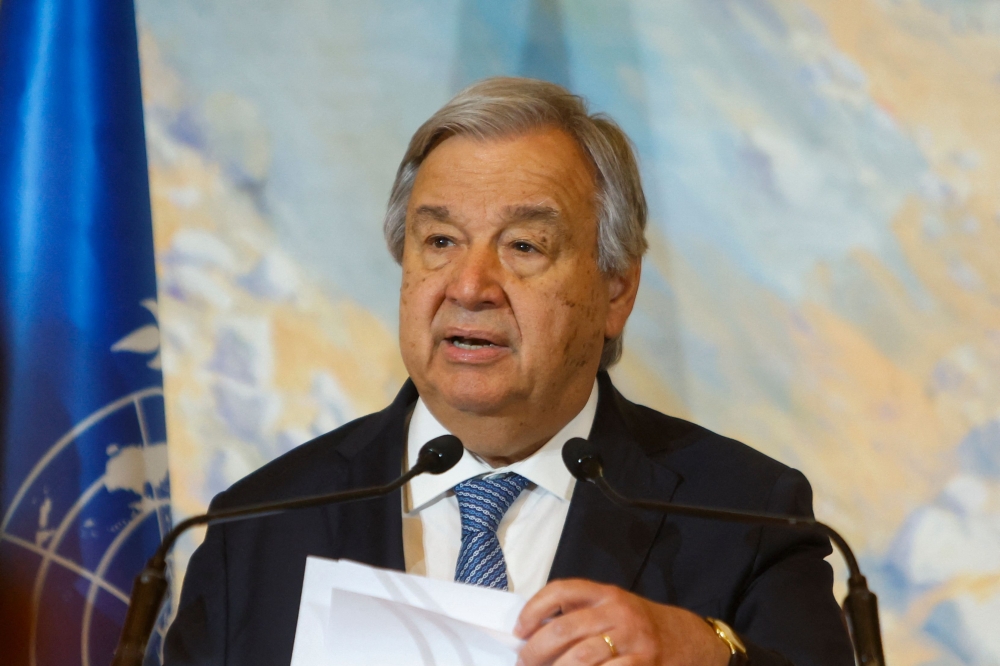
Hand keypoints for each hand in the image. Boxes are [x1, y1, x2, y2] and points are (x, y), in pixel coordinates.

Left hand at [514, 579, 729, 664]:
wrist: (688, 638)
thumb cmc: (640, 624)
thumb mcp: (613, 607)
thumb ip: (580, 612)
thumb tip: (534, 630)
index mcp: (606, 593)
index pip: (561, 591)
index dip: (535, 609)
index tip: (520, 629)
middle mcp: (618, 612)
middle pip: (565, 629)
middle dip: (536, 650)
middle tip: (524, 661)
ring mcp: (632, 640)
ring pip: (581, 658)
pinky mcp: (642, 664)